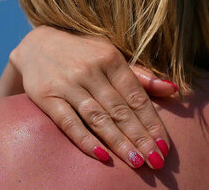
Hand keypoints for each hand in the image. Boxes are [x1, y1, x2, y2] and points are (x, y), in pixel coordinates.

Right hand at [7, 26, 176, 168]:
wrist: (36, 45)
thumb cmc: (82, 53)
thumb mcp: (110, 55)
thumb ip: (139, 75)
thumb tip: (172, 89)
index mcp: (110, 58)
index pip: (136, 96)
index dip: (152, 122)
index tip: (164, 145)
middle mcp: (89, 70)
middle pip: (120, 110)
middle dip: (140, 137)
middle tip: (156, 161)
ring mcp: (67, 84)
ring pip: (97, 118)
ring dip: (119, 142)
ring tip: (137, 162)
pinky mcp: (46, 96)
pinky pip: (68, 122)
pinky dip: (85, 140)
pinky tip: (102, 156)